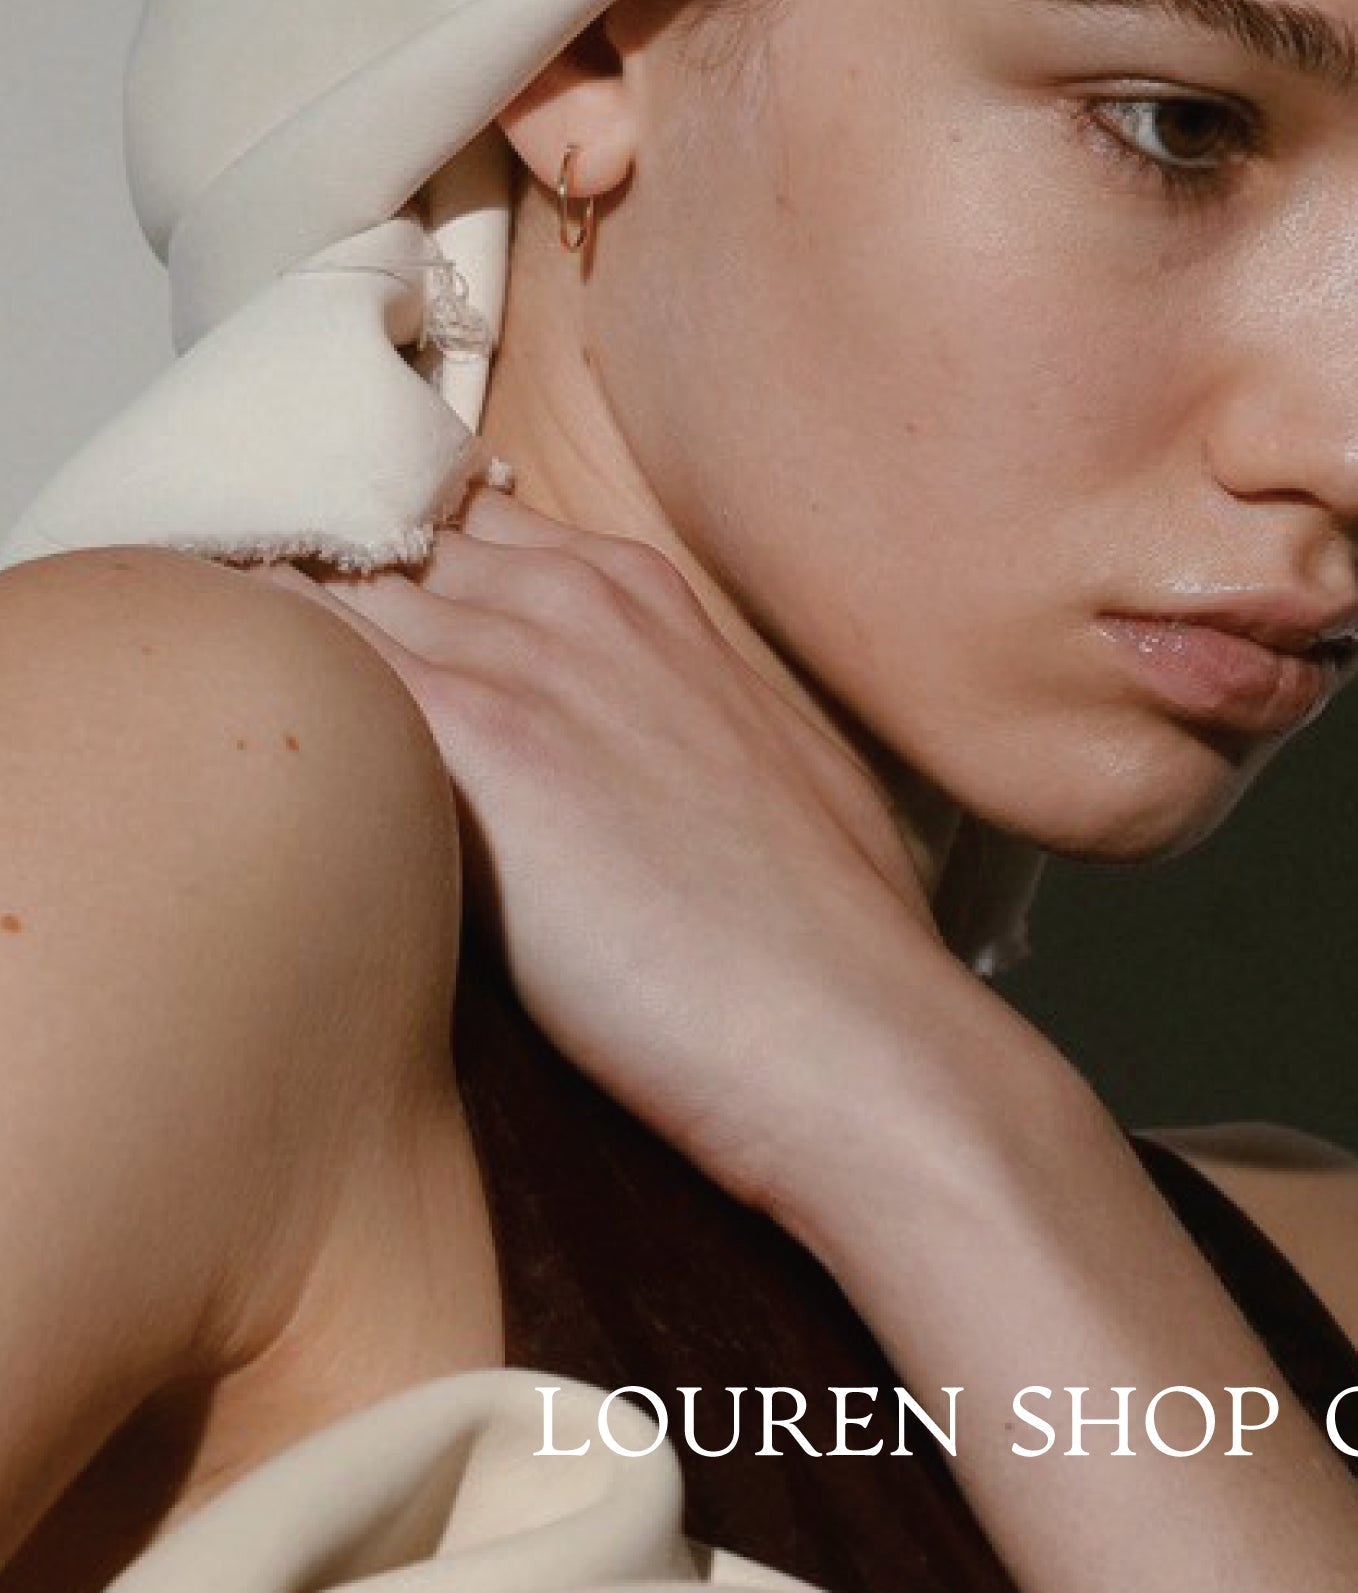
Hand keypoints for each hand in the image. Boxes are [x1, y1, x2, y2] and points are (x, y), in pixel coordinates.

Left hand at [256, 491, 977, 1209]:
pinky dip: (258, 677)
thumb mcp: (762, 767)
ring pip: (322, 582)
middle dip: (305, 585)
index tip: (339, 632)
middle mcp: (579, 600)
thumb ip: (668, 712)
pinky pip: (305, 650)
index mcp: (647, 598)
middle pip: (374, 541)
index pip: (453, 527)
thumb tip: (610, 758)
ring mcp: (526, 657)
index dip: (379, 569)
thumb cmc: (828, 934)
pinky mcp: (475, 738)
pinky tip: (236, 746)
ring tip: (231, 728)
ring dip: (267, 634)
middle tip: (269, 690)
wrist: (854, 1028)